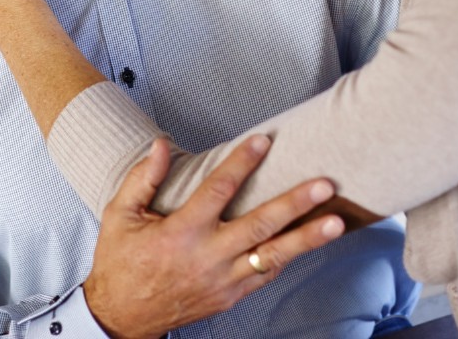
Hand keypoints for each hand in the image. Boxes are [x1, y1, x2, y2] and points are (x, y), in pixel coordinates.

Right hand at [84, 136, 344, 338]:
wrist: (123, 315)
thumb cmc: (120, 260)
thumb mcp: (120, 215)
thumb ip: (142, 178)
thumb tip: (160, 144)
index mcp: (180, 233)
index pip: (218, 191)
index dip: (241, 163)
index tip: (263, 141)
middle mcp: (207, 257)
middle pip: (260, 226)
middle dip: (295, 204)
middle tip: (324, 185)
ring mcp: (223, 281)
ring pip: (273, 256)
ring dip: (307, 238)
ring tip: (336, 222)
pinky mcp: (231, 296)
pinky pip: (265, 275)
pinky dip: (288, 258)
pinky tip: (308, 243)